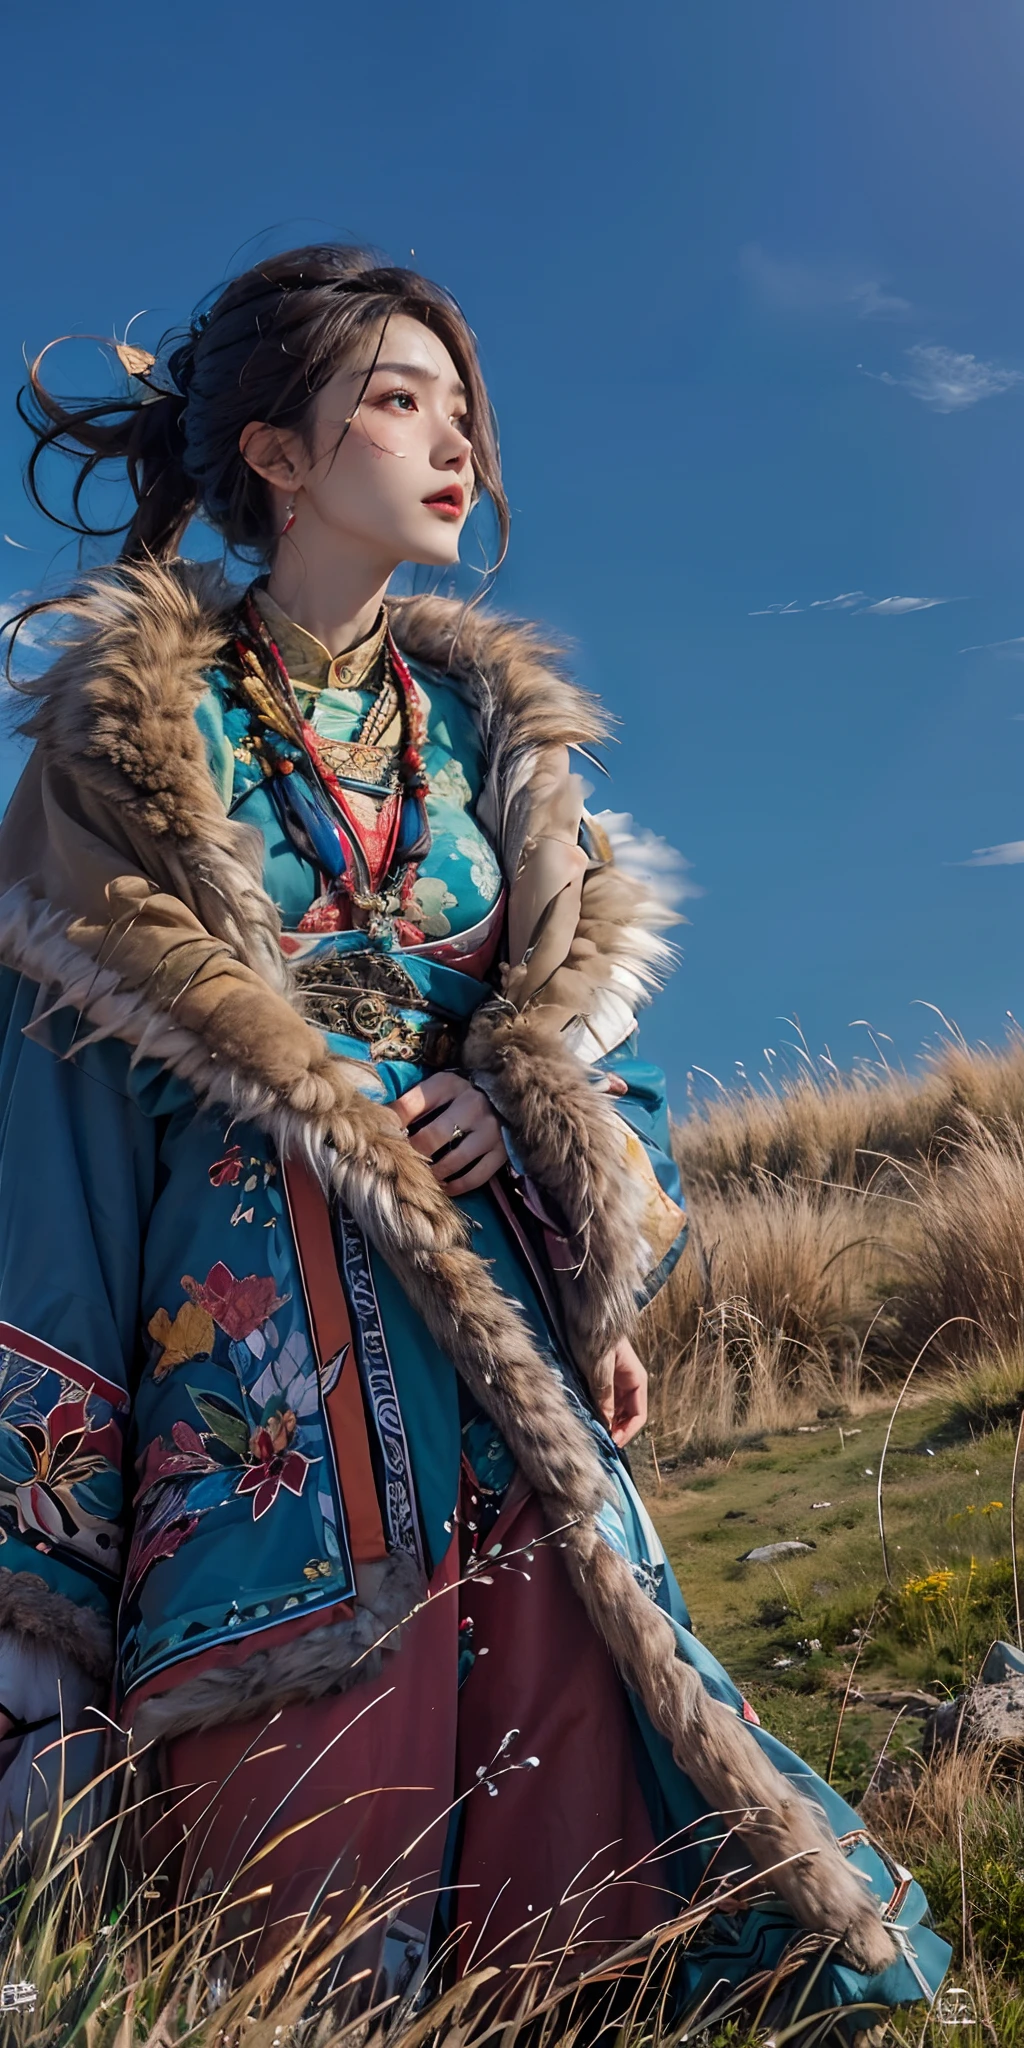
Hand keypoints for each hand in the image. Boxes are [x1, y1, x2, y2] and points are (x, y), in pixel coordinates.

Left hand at [392, 1072, 508, 1195]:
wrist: (508, 1095)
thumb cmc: (462, 1093)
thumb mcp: (438, 1086)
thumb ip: (413, 1101)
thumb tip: (381, 1121)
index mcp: (449, 1084)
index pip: (409, 1105)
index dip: (391, 1124)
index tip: (382, 1137)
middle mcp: (472, 1104)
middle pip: (430, 1137)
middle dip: (412, 1154)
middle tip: (402, 1163)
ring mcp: (490, 1130)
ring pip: (453, 1161)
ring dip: (433, 1174)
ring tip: (423, 1177)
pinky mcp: (502, 1151)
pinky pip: (475, 1177)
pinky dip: (456, 1187)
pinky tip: (444, 1186)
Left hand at [597, 1337, 647, 1447]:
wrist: (585, 1315)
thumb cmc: (595, 1338)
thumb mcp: (599, 1370)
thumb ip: (605, 1397)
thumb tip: (608, 1424)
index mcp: (637, 1380)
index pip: (639, 1415)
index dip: (627, 1432)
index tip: (612, 1444)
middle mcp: (630, 1382)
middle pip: (628, 1415)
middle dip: (617, 1430)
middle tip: (600, 1442)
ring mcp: (617, 1380)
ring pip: (616, 1409)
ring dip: (608, 1422)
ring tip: (594, 1432)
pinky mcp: (604, 1377)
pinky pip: (606, 1400)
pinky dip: (601, 1411)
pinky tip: (590, 1417)